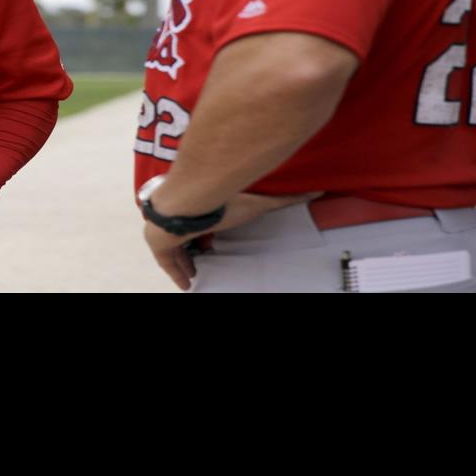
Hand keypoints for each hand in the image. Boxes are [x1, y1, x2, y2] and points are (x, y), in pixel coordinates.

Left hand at [145, 190, 319, 289]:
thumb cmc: (222, 201)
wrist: (186, 203)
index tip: (216, 243)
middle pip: (189, 237)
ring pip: (176, 250)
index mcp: (204, 206)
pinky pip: (167, 263)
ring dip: (185, 262)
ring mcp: (167, 230)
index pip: (206, 221)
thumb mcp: (257, 204)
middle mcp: (183, 216)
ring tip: (197, 276)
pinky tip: (186, 285)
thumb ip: (285, 200)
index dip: (210, 234)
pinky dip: (177, 273)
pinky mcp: (157, 244)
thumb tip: (318, 191)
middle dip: (195, 250)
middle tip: (206, 263)